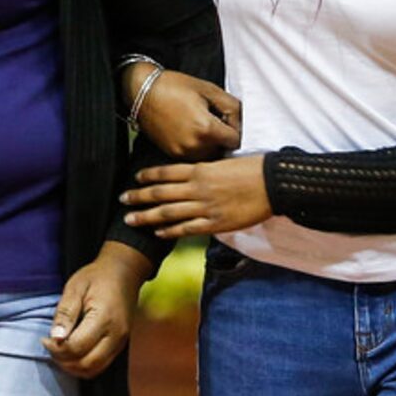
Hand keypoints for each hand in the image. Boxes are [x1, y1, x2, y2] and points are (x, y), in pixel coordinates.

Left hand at [44, 241, 151, 378]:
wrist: (124, 273)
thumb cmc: (96, 277)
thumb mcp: (74, 288)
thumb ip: (65, 314)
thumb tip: (56, 338)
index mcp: (104, 318)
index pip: (77, 347)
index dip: (57, 349)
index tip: (45, 340)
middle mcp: (116, 335)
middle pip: (87, 364)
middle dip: (64, 361)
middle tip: (51, 347)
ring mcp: (121, 342)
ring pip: (94, 369)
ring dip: (73, 367)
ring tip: (59, 352)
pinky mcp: (120, 345)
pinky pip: (101, 365)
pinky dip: (83, 365)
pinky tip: (72, 353)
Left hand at [121, 156, 272, 238]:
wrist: (274, 183)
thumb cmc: (254, 169)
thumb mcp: (226, 163)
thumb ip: (208, 170)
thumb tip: (195, 174)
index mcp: (201, 170)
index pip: (167, 172)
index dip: (149, 176)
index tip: (135, 178)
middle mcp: (198, 188)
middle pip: (161, 193)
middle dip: (138, 197)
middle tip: (122, 199)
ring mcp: (205, 207)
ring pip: (168, 212)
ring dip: (146, 216)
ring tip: (130, 220)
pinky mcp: (215, 223)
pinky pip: (187, 228)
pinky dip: (170, 231)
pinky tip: (158, 233)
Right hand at [123, 64, 241, 159]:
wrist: (142, 92)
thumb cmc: (175, 87)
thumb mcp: (209, 90)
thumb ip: (232, 107)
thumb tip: (244, 122)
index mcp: (206, 129)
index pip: (236, 141)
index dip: (237, 129)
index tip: (229, 119)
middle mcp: (195, 146)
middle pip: (223, 150)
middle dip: (224, 138)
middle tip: (216, 120)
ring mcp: (182, 153)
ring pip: (209, 156)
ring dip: (211, 145)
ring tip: (202, 126)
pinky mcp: (172, 154)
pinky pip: (194, 156)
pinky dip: (197, 147)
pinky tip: (191, 130)